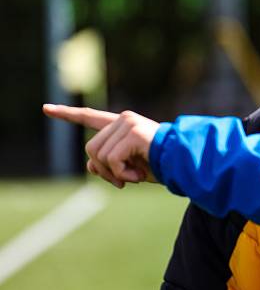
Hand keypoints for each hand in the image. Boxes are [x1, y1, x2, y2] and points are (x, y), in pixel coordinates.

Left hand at [42, 104, 159, 187]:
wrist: (183, 162)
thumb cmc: (160, 165)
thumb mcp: (128, 166)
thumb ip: (107, 164)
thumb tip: (90, 166)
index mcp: (122, 125)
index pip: (90, 117)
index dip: (67, 114)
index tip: (46, 109)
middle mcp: (124, 119)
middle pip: (91, 149)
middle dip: (104, 170)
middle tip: (123, 180)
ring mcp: (129, 124)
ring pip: (99, 156)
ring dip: (115, 174)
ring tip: (135, 177)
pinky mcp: (134, 133)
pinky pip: (112, 161)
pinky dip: (123, 175)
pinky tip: (138, 176)